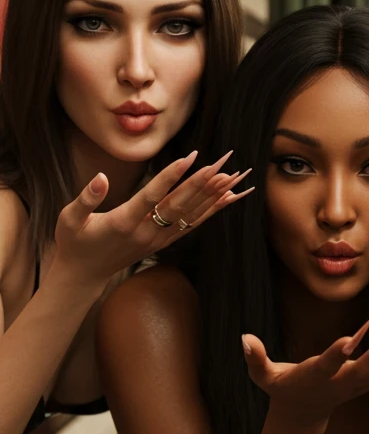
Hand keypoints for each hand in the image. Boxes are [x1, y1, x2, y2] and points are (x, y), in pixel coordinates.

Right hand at [52, 151, 252, 290]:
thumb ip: (86, 198)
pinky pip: (192, 225)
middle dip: (202, 183)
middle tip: (223, 163)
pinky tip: (228, 198)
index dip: (171, 176)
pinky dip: (211, 211)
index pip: (152, 196)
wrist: (83, 275)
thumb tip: (100, 177)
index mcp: (123, 222)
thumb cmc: (74, 242)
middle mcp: (145, 232)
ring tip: (233, 177)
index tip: (189, 158)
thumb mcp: (70, 218)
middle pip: (179, 204)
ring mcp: (157, 239)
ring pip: (190, 215)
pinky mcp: (163, 242)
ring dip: (212, 196)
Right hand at [242, 306, 368, 430]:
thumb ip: (255, 359)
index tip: (347, 341)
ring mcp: (367, 382)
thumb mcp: (265, 376)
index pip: (329, 363)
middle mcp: (348, 381)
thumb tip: (243, 338)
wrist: (304, 413)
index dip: (336, 353)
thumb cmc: (283, 387)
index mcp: (320, 376)